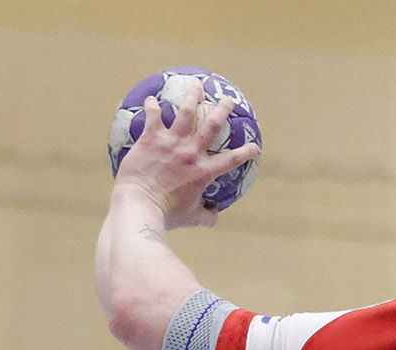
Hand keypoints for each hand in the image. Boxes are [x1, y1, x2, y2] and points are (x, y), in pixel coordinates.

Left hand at [111, 78, 260, 229]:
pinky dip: (152, 106)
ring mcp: (172, 143)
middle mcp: (191, 152)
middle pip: (212, 125)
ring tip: (196, 86)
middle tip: (228, 100)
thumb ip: (206, 216)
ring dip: (193, 97)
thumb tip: (214, 217)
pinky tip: (152, 99)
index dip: (247, 152)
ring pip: (186, 112)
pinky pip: (153, 116)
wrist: (140, 204)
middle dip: (223, 110)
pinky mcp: (151, 138)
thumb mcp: (191, 218)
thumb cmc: (167, 213)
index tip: (255, 147)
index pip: (232, 160)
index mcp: (204, 172)